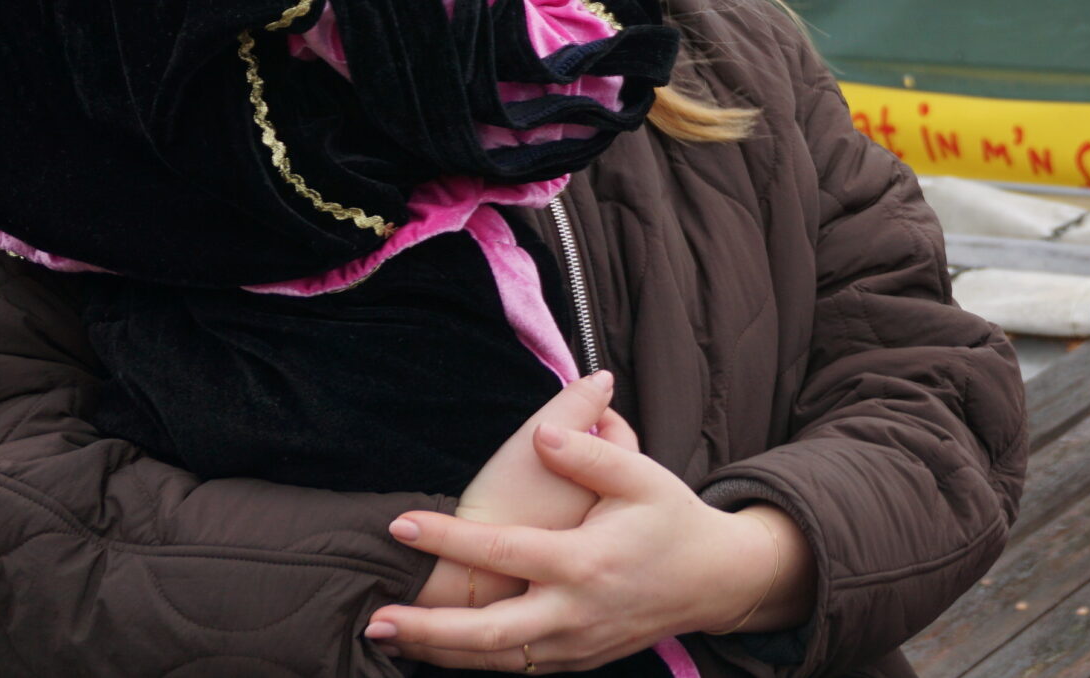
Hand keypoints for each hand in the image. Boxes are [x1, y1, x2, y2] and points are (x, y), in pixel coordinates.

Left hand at [367, 419, 816, 668]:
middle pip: (486, 634)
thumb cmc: (672, 520)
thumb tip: (541, 435)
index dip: (448, 538)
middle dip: (426, 630)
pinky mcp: (578, 660)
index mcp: (585, 561)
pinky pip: (516, 667)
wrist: (714, 579)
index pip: (503, 551)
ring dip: (439, 653)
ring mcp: (575, 643)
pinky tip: (440, 650)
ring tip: (390, 636)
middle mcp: (575, 610)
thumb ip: (591, 453)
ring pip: (495, 660)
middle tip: (375, 617)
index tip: (400, 525)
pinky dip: (474, 662)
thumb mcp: (643, 476)